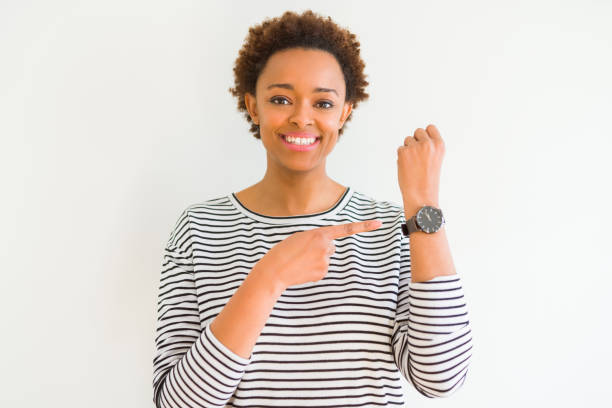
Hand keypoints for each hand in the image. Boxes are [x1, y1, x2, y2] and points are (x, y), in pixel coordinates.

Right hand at [254, 220, 383, 291]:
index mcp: (319, 233)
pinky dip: (314, 269)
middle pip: (331, 246)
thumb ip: (317, 238)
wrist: (274, 271)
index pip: (346, 229)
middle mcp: (325, 246)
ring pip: (326, 258)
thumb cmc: (283, 252)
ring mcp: (325, 261)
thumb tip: (330, 249)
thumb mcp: (300, 237)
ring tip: (300, 260)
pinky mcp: (322, 273)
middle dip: (321, 248)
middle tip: (303, 252)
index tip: (379, 223)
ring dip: (316, 259)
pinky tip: (303, 269)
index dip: (364, 226)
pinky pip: (322, 268)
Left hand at [397, 124, 444, 207]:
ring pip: (407, 140)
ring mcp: (415, 147)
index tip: (424, 143)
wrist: (421, 195)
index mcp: (439, 145)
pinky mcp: (403, 152)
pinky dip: (401, 157)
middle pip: (418, 131)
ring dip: (408, 149)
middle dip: (416, 141)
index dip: (425, 135)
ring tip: (413, 164)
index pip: (430, 128)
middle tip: (417, 157)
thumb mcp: (435, 159)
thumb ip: (429, 147)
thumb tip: (417, 137)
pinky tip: (407, 167)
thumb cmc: (428, 180)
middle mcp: (428, 144)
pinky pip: (400, 149)